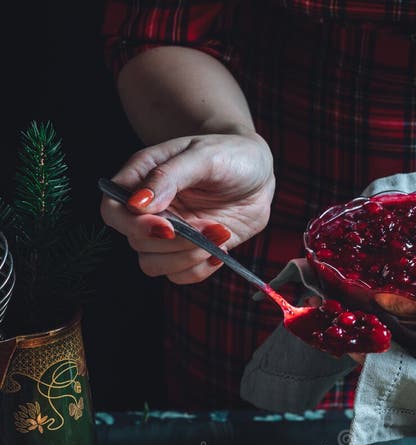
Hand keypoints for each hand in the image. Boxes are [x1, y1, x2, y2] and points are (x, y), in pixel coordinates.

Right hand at [100, 132, 274, 283]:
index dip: (133, 225)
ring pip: (153, 265)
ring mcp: (168, 233)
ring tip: (217, 235)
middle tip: (209, 227)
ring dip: (186, 258)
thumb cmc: (229, 154)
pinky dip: (199, 269)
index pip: (111, 211)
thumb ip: (168, 176)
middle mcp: (149, 210)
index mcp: (141, 179)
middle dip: (173, 243)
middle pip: (135, 242)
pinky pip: (179, 276)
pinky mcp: (188, 251)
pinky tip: (219, 250)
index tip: (168, 226)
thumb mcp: (203, 156)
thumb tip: (137, 203)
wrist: (260, 174)